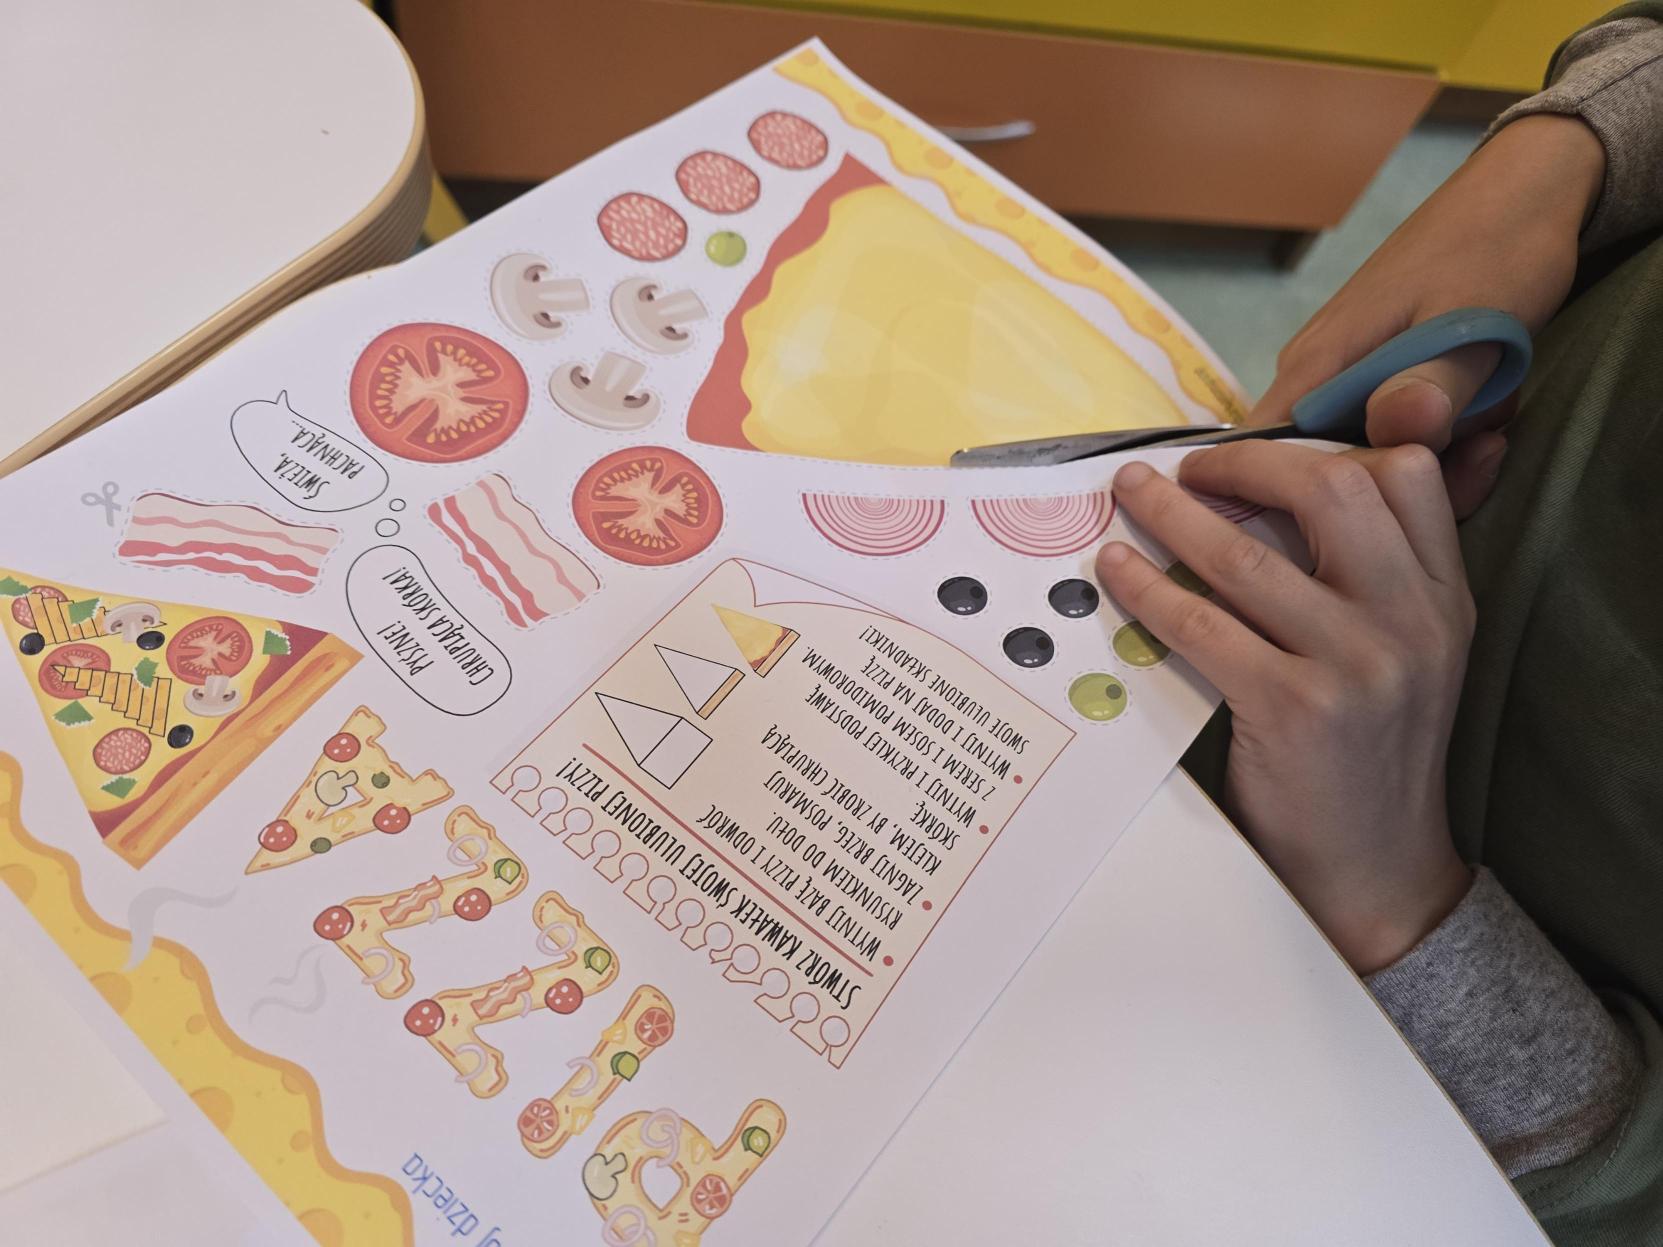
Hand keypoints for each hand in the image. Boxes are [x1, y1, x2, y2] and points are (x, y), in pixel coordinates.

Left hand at [1097, 444, 1474, 972]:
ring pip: (1249, 556)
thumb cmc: (1372, 752)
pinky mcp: (1295, 709)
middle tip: (1189, 466)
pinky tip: (1118, 572)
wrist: (1378, 866)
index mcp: (1443, 597)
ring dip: (1173, 513)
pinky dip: (1149, 588)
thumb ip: (1372, 579)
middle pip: (1333, 490)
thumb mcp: (1408, 655)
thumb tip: (1273, 498)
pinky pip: (1203, 625)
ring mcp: (1357, 664)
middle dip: (1248, 463)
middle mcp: (1411, 620)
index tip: (1262, 449)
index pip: (1409, 475)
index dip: (1328, 443)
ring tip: (1130, 495)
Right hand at [1254, 114, 1605, 516]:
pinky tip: (1480, 411)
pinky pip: (1386, 423)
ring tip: (1486, 423)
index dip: (1296, 504)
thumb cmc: (1495, 250)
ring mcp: (1342, 370)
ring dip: (1422, 453)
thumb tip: (1393, 431)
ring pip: (1361, 447)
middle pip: (1318, 467)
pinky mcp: (1373, 368)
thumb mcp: (1475, 323)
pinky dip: (1434, 430)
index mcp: (1316, 365)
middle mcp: (1311, 372)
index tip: (1370, 517)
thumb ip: (1434, 383)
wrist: (1522, 190)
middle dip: (1389, 481)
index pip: (1262, 460)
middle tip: (1470, 455)